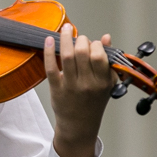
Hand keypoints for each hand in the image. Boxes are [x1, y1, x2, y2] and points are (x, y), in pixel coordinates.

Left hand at [43, 23, 114, 156]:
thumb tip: (106, 37)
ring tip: (65, 30)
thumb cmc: (93, 102)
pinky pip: (51, 67)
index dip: (95, 44)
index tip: (92, 44)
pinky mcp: (56, 88)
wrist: (79, 126)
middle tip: (79, 39)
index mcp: (102, 82)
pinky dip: (48, 51)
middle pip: (82, 53)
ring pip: (66, 56)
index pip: (99, 55)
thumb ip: (108, 61)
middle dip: (80, 40)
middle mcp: (87, 84)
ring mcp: (70, 86)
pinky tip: (48, 40)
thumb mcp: (107, 84)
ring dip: (64, 39)